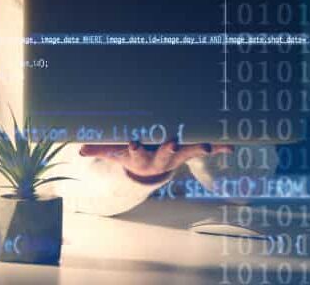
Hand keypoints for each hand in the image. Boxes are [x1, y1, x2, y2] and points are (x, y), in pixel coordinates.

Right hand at [79, 139, 232, 184]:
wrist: (149, 171)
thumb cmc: (131, 155)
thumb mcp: (115, 154)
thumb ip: (99, 150)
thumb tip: (79, 151)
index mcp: (141, 156)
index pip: (136, 152)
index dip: (134, 148)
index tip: (132, 141)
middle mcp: (161, 157)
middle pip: (165, 154)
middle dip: (169, 147)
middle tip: (172, 140)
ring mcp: (177, 154)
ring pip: (188, 152)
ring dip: (198, 148)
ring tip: (208, 146)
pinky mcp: (189, 152)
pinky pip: (205, 150)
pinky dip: (218, 148)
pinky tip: (230, 146)